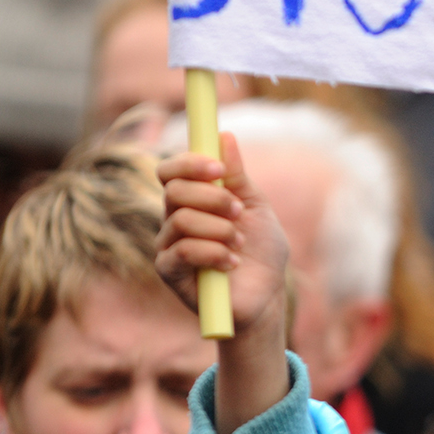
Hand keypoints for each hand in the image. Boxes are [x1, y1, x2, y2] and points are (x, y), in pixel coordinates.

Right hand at [156, 133, 291, 433]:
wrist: (265, 297)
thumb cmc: (261, 253)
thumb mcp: (257, 209)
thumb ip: (238, 177)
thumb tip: (224, 136)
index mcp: (193, 200)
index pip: (172, 170)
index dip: (190, 163)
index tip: (220, 169)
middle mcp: (174, 219)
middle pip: (174, 190)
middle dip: (213, 197)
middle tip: (239, 212)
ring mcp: (168, 245)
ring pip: (180, 219)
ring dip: (219, 229)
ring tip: (238, 244)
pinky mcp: (168, 271)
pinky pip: (183, 251)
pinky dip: (214, 253)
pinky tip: (231, 263)